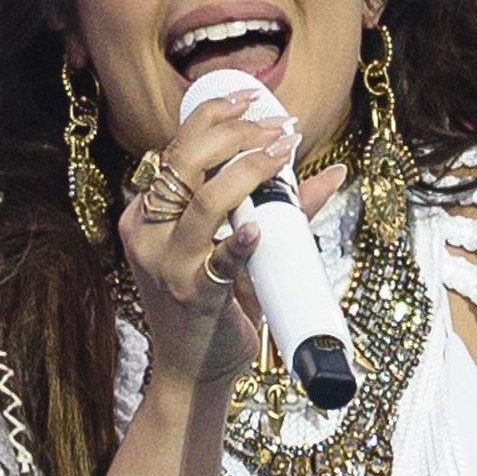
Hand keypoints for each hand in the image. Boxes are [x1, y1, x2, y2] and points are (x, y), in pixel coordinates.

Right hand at [109, 80, 328, 387]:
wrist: (194, 374)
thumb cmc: (213, 308)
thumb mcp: (237, 251)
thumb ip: (278, 212)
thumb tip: (329, 174)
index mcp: (146, 216)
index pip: (175, 149)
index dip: (214, 117)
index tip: (254, 101)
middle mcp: (147, 234)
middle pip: (185, 161)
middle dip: (237, 133)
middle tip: (279, 128)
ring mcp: (166, 265)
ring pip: (204, 200)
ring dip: (249, 170)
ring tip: (283, 152)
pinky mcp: (192, 295)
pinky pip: (217, 261)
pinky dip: (239, 241)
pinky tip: (257, 230)